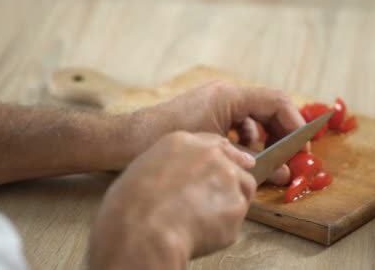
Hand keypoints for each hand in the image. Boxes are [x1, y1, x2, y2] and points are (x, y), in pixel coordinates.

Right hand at [89, 131, 256, 269]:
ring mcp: (228, 179)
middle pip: (234, 167)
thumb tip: (182, 177)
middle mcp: (211, 155)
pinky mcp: (236, 206)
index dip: (222, 159)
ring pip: (241, 191)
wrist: (143, 230)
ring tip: (201, 220)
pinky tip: (201, 233)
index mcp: (184, 142)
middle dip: (227, 185)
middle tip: (208, 205)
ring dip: (228, 205)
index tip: (225, 170)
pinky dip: (224, 228)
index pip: (215, 144)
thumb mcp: (144, 169)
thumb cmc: (132, 205)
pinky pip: (236, 219)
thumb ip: (173, 164)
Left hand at [147, 81, 306, 184]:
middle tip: (292, 160)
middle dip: (282, 135)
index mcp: (229, 96)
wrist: (127, 143)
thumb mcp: (217, 151)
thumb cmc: (167, 141)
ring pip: (253, 120)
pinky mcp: (205, 117)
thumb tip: (283, 171)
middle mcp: (224, 95)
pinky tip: (245, 162)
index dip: (295, 123)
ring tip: (272, 167)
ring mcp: (214, 105)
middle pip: (268, 110)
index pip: (276, 101)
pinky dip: (247, 143)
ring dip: (266, 142)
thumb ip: (253, 159)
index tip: (304, 146)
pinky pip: (237, 126)